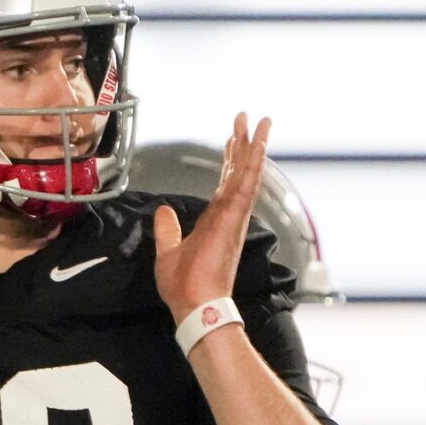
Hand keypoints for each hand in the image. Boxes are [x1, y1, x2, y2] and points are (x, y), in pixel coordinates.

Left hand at [152, 113, 270, 321]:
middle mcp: (229, 216)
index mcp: (215, 222)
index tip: (233, 141)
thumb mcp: (168, 250)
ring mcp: (234, 216)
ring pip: (248, 174)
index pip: (225, 184)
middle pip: (239, 173)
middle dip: (244, 146)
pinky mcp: (234, 217)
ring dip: (254, 147)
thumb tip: (163, 211)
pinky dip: (254, 162)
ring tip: (262, 121)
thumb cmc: (184, 287)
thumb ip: (168, 229)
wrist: (193, 305)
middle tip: (248, 120)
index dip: (230, 161)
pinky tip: (259, 142)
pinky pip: (246, 183)